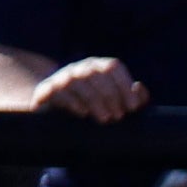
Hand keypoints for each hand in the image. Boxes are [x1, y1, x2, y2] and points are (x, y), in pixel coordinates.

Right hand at [37, 56, 151, 123]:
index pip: (112, 67)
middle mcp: (80, 69)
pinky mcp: (47, 90)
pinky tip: (83, 113)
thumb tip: (140, 90)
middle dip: (111, 96)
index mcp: (97, 67)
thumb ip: (131, 97)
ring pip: (80, 83)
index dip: (125, 86)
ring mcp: (62, 77)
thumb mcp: (112, 100)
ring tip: (105, 118)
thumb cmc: (90, 105)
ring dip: (95, 101)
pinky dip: (73, 102)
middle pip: (97, 75)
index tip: (133, 107)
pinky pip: (60, 92)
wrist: (51, 107)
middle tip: (119, 116)